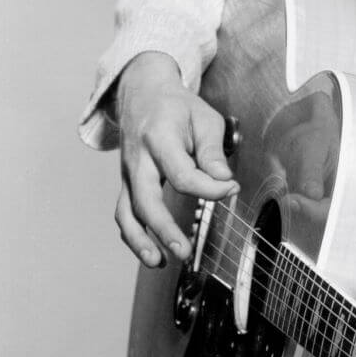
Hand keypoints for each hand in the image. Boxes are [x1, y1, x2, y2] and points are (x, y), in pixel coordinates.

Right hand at [111, 51, 236, 265]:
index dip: (209, 187)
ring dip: (141, 241)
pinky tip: (151, 254)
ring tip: (159, 262)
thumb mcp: (204, 118)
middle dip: (164, 229)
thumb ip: (212, 151)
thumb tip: (223, 180)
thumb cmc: (178, 107)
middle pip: (146, 200)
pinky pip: (124, 214)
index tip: (231, 187)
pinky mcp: (126, 184)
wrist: (143, 93)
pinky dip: (134, 236)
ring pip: (127, 213)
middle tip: (184, 251)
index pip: (182, 174)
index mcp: (159, 138)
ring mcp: (127, 174)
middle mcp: (138, 159)